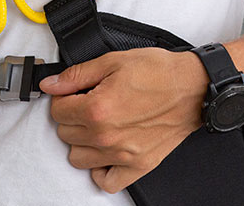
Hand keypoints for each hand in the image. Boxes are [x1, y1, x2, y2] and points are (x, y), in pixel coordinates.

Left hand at [40, 48, 207, 192]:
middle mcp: (107, 137)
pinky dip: (101, 170)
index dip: (63, 98)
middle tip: (89, 104)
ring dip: (82, 141)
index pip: (57, 111)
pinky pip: (106, 182)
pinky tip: (105, 152)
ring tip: (97, 126)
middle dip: (72, 117)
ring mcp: (122, 155)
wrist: (192, 87)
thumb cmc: (159, 73)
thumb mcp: (113, 62)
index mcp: (98, 109)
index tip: (75, 93)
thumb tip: (51, 84)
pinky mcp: (138, 166)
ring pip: (78, 158)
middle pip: (65, 133)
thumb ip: (77, 75)